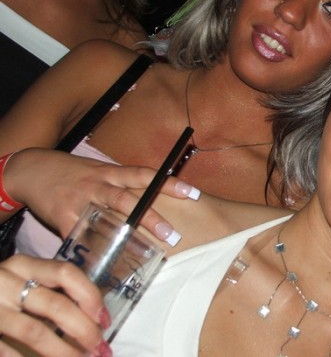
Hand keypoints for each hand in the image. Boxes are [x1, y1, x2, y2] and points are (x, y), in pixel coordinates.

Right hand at [0, 255, 109, 355]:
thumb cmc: (0, 291)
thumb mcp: (22, 280)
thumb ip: (51, 289)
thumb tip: (95, 317)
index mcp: (24, 265)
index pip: (66, 273)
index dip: (90, 296)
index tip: (105, 320)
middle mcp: (6, 281)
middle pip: (55, 305)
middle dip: (83, 330)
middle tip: (100, 349)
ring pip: (34, 332)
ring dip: (62, 352)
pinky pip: (6, 350)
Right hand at [3, 148, 199, 245]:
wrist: (32, 169)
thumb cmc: (74, 172)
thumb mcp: (101, 170)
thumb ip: (124, 183)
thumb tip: (156, 194)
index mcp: (111, 173)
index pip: (145, 175)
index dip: (168, 183)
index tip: (192, 193)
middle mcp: (98, 185)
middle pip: (128, 200)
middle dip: (151, 218)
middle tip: (172, 234)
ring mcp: (80, 201)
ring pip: (107, 218)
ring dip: (128, 235)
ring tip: (145, 251)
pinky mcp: (62, 217)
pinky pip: (80, 238)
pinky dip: (92, 252)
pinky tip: (106, 266)